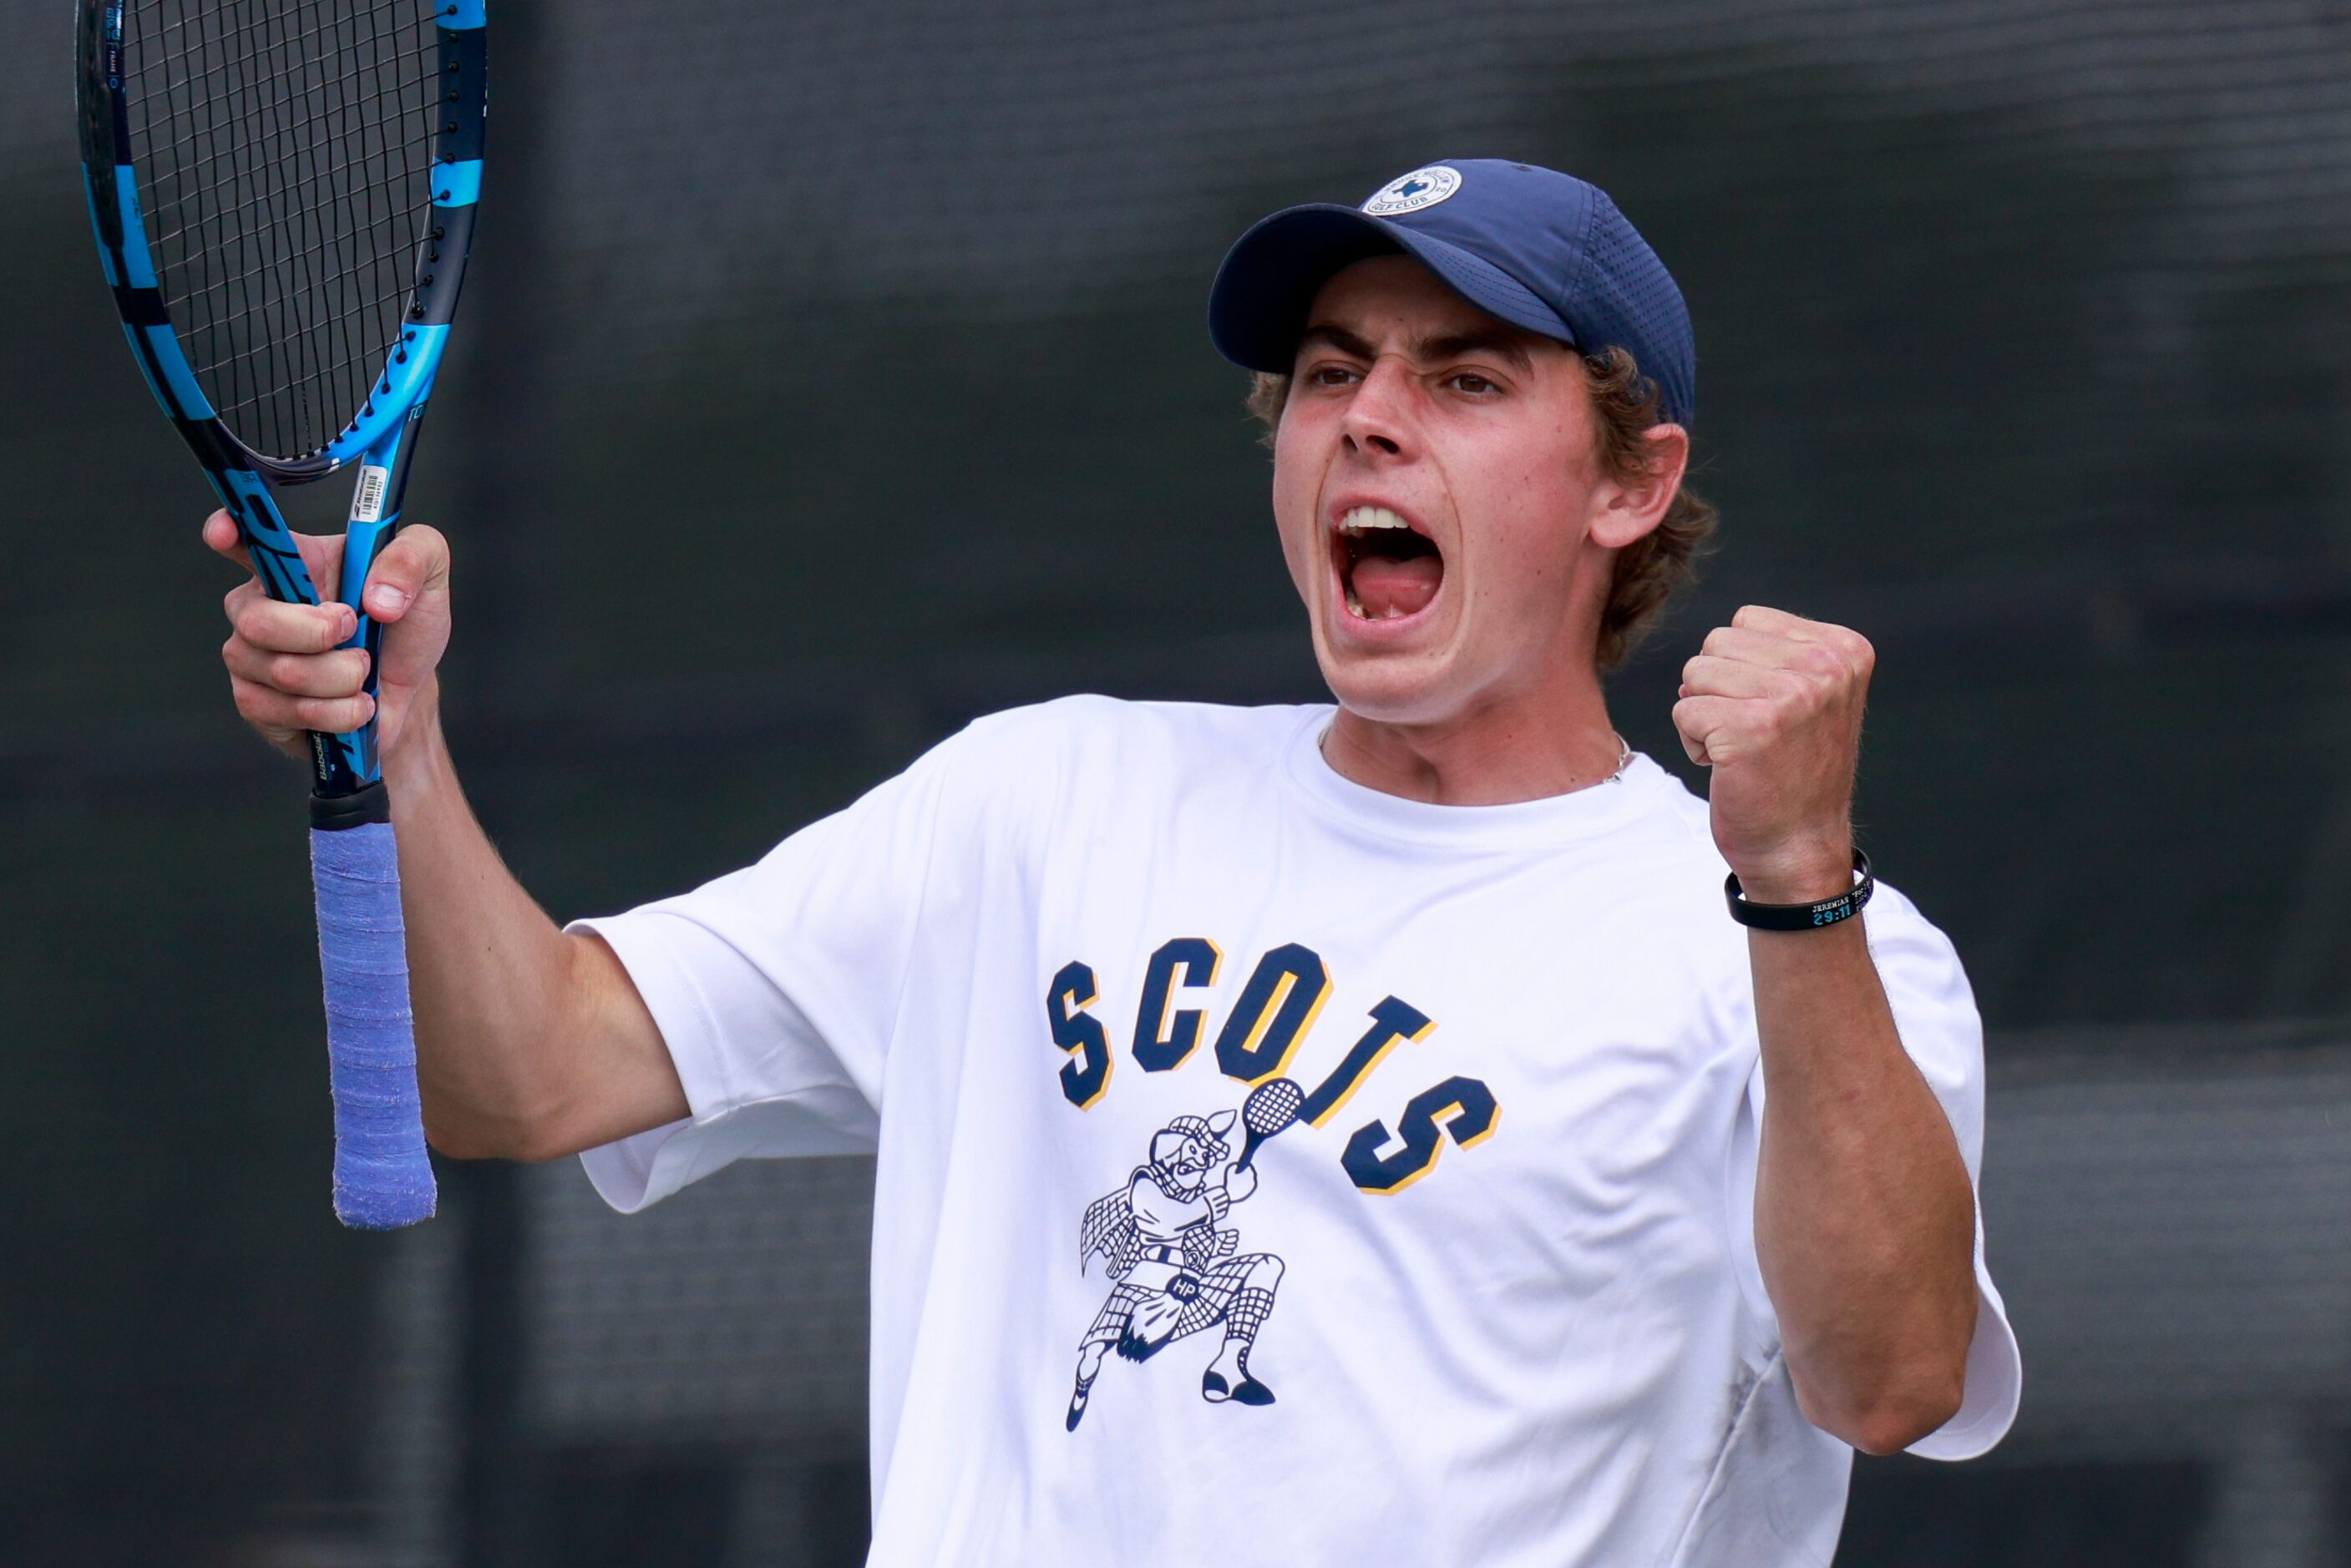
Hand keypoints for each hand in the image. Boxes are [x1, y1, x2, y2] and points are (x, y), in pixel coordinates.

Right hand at [207, 510, 452, 763]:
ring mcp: (249, 656)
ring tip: (364, 672)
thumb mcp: (429, 576)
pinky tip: (355, 704)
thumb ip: (412, 557)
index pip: (243, 537)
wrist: (409, 691)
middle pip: (257, 621)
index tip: (223, 533)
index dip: (226, 532)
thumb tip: (377, 597)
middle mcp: (258, 605)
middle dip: (321, 634)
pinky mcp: (256, 703)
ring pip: (285, 673)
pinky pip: (289, 712)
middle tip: (357, 632)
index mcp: (294, 562)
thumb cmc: (405, 625)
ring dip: (345, 678)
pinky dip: (340, 712)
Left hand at [1672, 604, 1872, 902]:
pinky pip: (1683, 711)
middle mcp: (1825, 667)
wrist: (1799, 847)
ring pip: (1695, 673)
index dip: (1743, 668)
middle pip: (1717, 642)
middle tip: (1754, 734)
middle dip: (1718, 688)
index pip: (1748, 620)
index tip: (1776, 712)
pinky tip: (1729, 767)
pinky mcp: (1751, 729)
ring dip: (1704, 714)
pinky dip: (1693, 743)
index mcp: (1844, 649)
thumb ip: (1769, 657)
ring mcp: (1791, 697)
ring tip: (1742, 748)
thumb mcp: (1809, 696)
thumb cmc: (1794, 771)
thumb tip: (1701, 659)